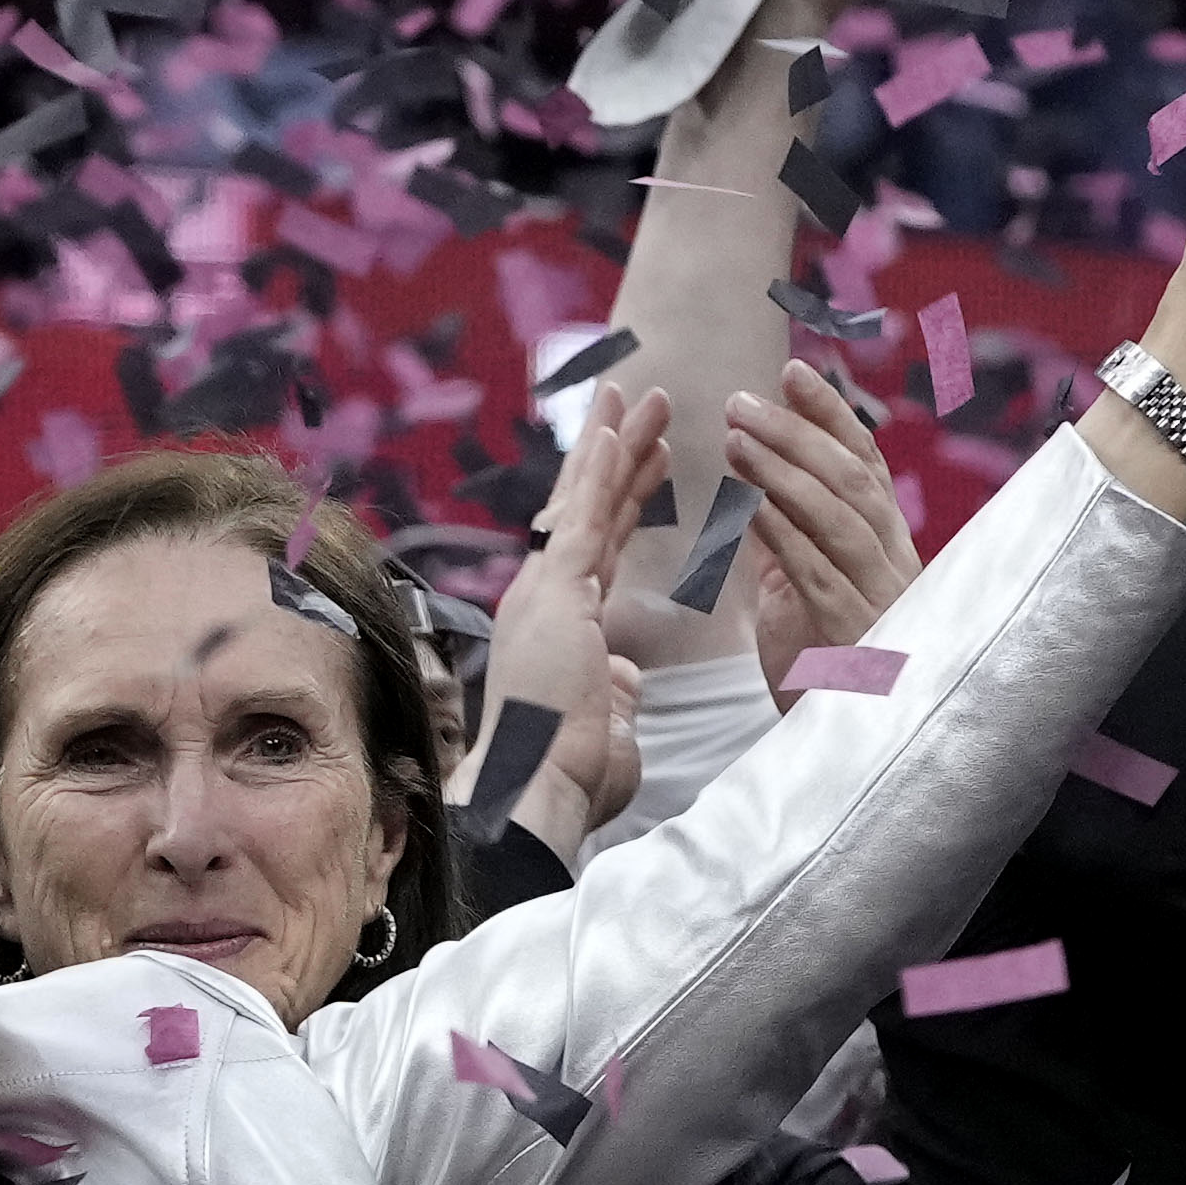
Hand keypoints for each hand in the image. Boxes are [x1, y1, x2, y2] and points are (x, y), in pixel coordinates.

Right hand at [463, 381, 663, 843]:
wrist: (535, 791)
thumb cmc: (570, 775)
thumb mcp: (608, 724)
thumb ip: (616, 692)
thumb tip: (625, 677)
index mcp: (560, 624)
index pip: (599, 544)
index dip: (625, 498)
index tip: (650, 461)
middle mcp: (545, 597)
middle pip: (588, 507)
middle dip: (617, 453)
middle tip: (640, 402)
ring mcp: (547, 591)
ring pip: (588, 501)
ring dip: (617, 444)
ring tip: (646, 394)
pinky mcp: (557, 594)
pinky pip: (584, 520)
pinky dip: (602, 473)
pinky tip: (619, 431)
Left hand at [731, 361, 920, 701]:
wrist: (851, 753)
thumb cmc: (824, 680)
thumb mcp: (802, 603)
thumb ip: (788, 553)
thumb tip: (757, 500)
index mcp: (884, 550)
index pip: (862, 464)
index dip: (830, 414)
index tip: (794, 370)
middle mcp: (893, 564)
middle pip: (851, 478)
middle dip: (798, 431)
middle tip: (742, 398)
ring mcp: (880, 597)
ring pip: (839, 516)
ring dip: (784, 470)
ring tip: (736, 435)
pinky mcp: (855, 633)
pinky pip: (820, 573)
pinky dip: (787, 534)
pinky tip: (752, 505)